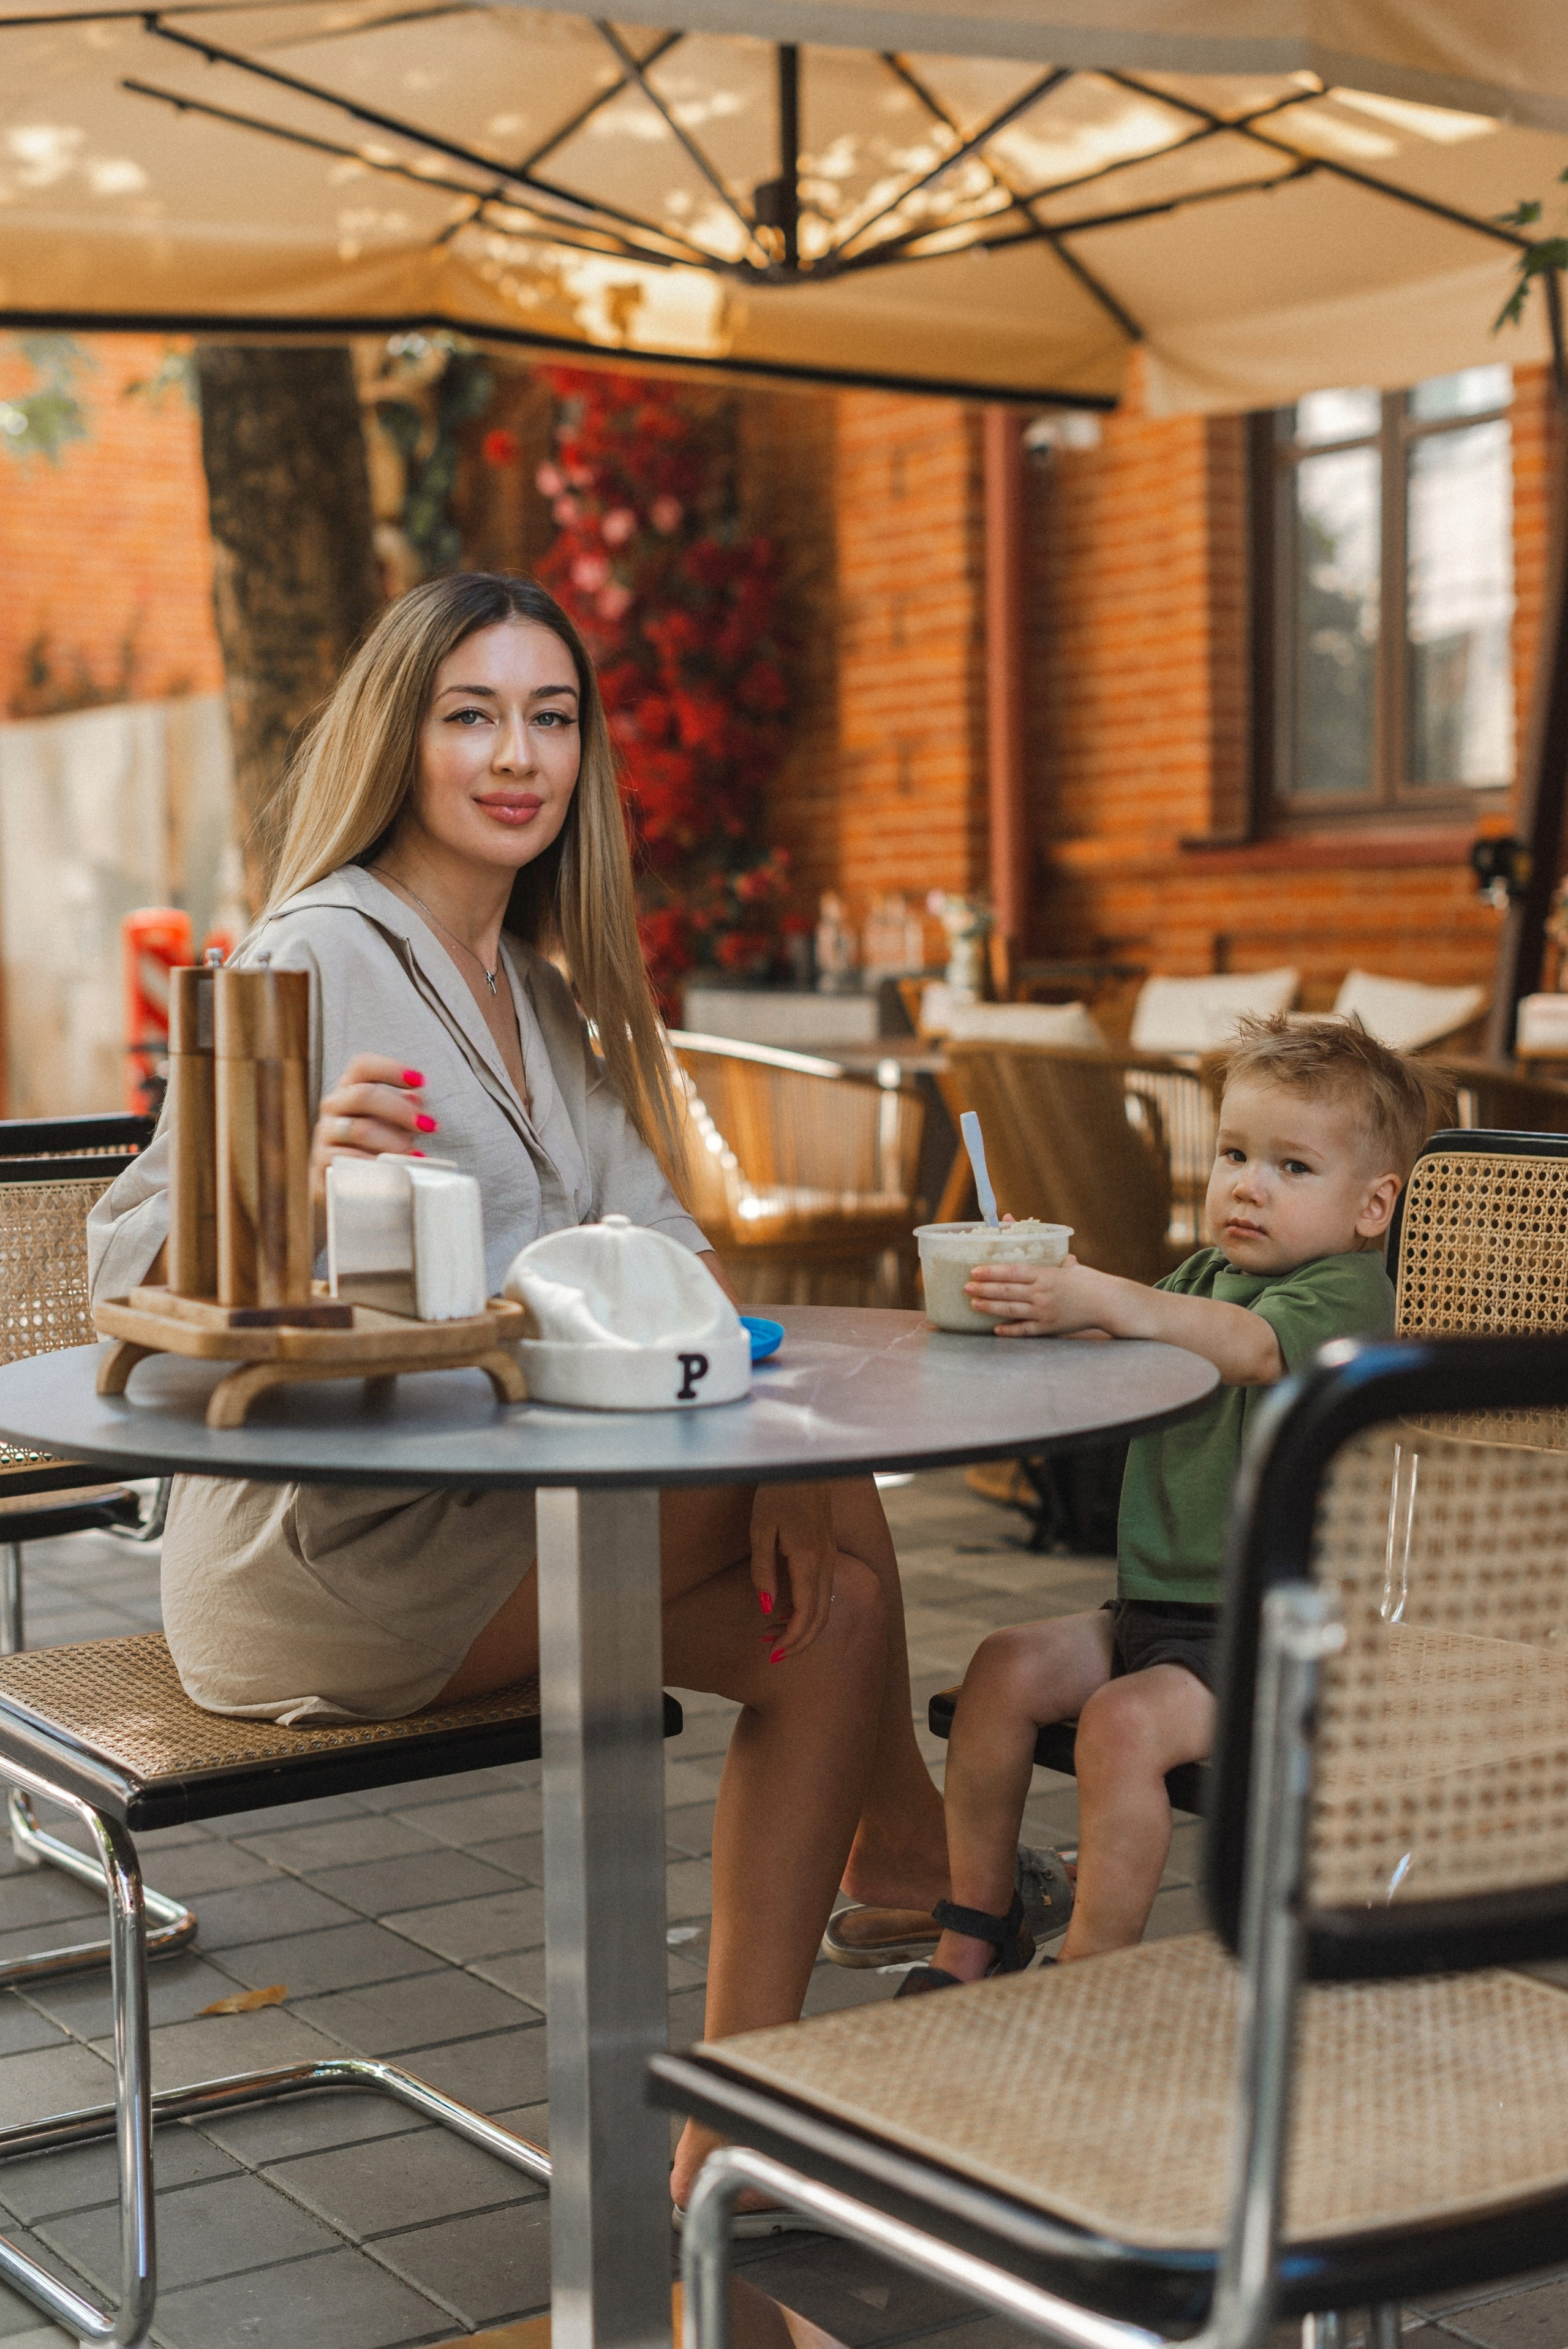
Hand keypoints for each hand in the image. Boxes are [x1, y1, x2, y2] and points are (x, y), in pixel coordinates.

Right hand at [309, 1054, 436, 1220]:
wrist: (346, 1189)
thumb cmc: (376, 1147)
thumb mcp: (392, 1124)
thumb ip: (404, 1108)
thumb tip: (416, 1098)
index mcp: (350, 1090)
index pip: (362, 1066)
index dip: (391, 1069)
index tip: (421, 1081)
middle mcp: (333, 1108)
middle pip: (362, 1095)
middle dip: (400, 1109)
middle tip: (428, 1126)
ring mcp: (324, 1137)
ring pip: (358, 1129)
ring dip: (392, 1140)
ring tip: (417, 1154)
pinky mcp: (322, 1167)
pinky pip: (348, 1162)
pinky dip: (376, 1166)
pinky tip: (395, 1171)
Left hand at [749, 1481, 836, 1661]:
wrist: (802, 1464)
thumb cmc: (776, 1493)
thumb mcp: (760, 1531)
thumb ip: (763, 1571)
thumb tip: (767, 1608)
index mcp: (808, 1559)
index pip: (806, 1613)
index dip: (792, 1639)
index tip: (774, 1654)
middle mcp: (826, 1562)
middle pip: (821, 1616)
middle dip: (800, 1641)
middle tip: (776, 1656)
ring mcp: (830, 1556)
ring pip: (825, 1605)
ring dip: (805, 1627)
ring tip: (778, 1638)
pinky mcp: (827, 1551)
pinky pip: (824, 1590)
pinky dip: (809, 1609)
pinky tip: (788, 1612)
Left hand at [966, 1253, 1108, 1337]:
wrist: (1107, 1302)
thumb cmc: (1085, 1280)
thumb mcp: (1065, 1261)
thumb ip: (1037, 1243)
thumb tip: (1008, 1219)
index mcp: (1046, 1274)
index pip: (1013, 1272)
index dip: (992, 1272)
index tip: (974, 1271)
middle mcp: (1043, 1293)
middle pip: (1007, 1291)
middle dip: (984, 1289)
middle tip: (966, 1287)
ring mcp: (1045, 1312)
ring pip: (1012, 1310)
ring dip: (990, 1307)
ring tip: (974, 1303)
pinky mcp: (1050, 1328)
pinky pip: (1026, 1330)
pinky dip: (1010, 1331)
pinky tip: (996, 1329)